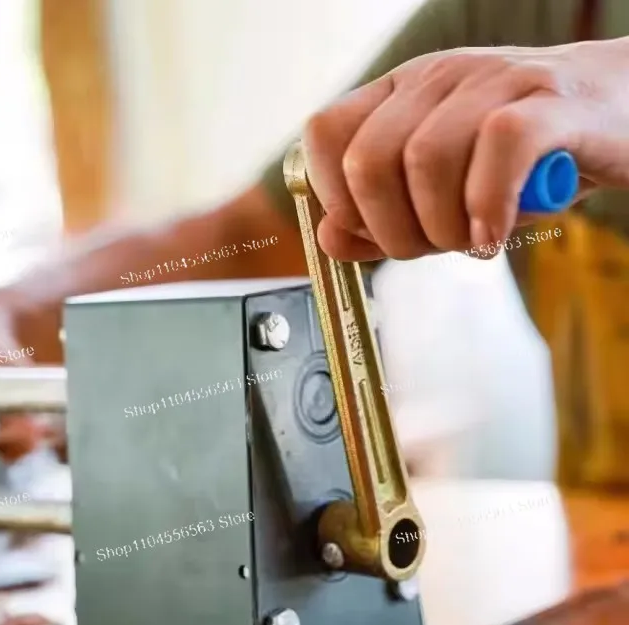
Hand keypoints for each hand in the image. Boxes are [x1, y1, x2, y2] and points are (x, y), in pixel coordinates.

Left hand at [303, 38, 628, 261]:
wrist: (618, 111)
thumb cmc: (519, 161)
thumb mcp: (437, 195)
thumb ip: (379, 217)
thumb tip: (328, 238)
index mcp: (400, 95)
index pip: (325, 135)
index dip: (335, 197)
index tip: (371, 229)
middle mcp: (438, 79)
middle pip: (368, 161)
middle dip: (390, 230)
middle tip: (431, 245)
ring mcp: (494, 81)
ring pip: (426, 161)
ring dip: (443, 229)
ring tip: (471, 241)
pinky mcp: (550, 102)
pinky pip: (499, 150)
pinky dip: (487, 208)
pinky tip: (493, 235)